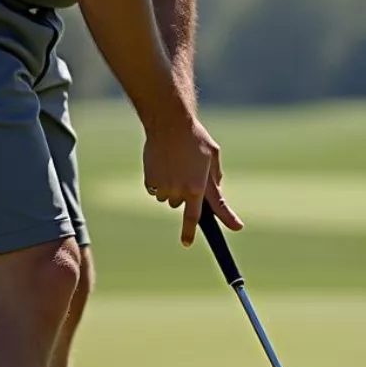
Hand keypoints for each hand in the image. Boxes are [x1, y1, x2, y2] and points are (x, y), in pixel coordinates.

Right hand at [143, 115, 242, 245]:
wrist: (168, 123)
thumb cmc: (195, 138)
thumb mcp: (213, 157)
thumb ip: (215, 180)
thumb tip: (215, 196)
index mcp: (198, 187)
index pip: (194, 217)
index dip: (189, 232)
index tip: (186, 243)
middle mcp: (179, 190)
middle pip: (181, 204)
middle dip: (185, 193)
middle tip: (186, 171)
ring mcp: (163, 187)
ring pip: (168, 198)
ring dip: (172, 187)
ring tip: (175, 164)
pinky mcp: (150, 181)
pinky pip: (155, 190)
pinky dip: (158, 182)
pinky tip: (163, 164)